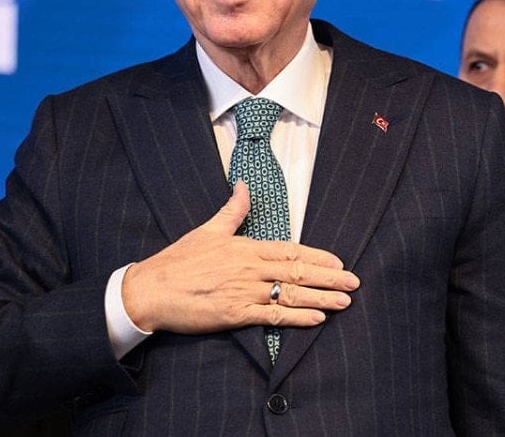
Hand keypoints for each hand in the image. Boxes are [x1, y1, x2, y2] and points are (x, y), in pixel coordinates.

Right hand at [122, 182, 360, 333]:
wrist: (149, 290)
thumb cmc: (177, 261)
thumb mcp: (207, 229)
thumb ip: (232, 210)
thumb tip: (243, 185)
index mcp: (246, 247)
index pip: (291, 250)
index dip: (318, 256)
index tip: (340, 261)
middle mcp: (250, 269)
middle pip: (298, 271)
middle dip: (329, 277)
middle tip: (355, 281)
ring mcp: (244, 292)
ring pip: (291, 294)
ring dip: (321, 297)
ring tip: (345, 301)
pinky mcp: (235, 315)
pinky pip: (273, 317)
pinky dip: (297, 317)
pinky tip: (317, 319)